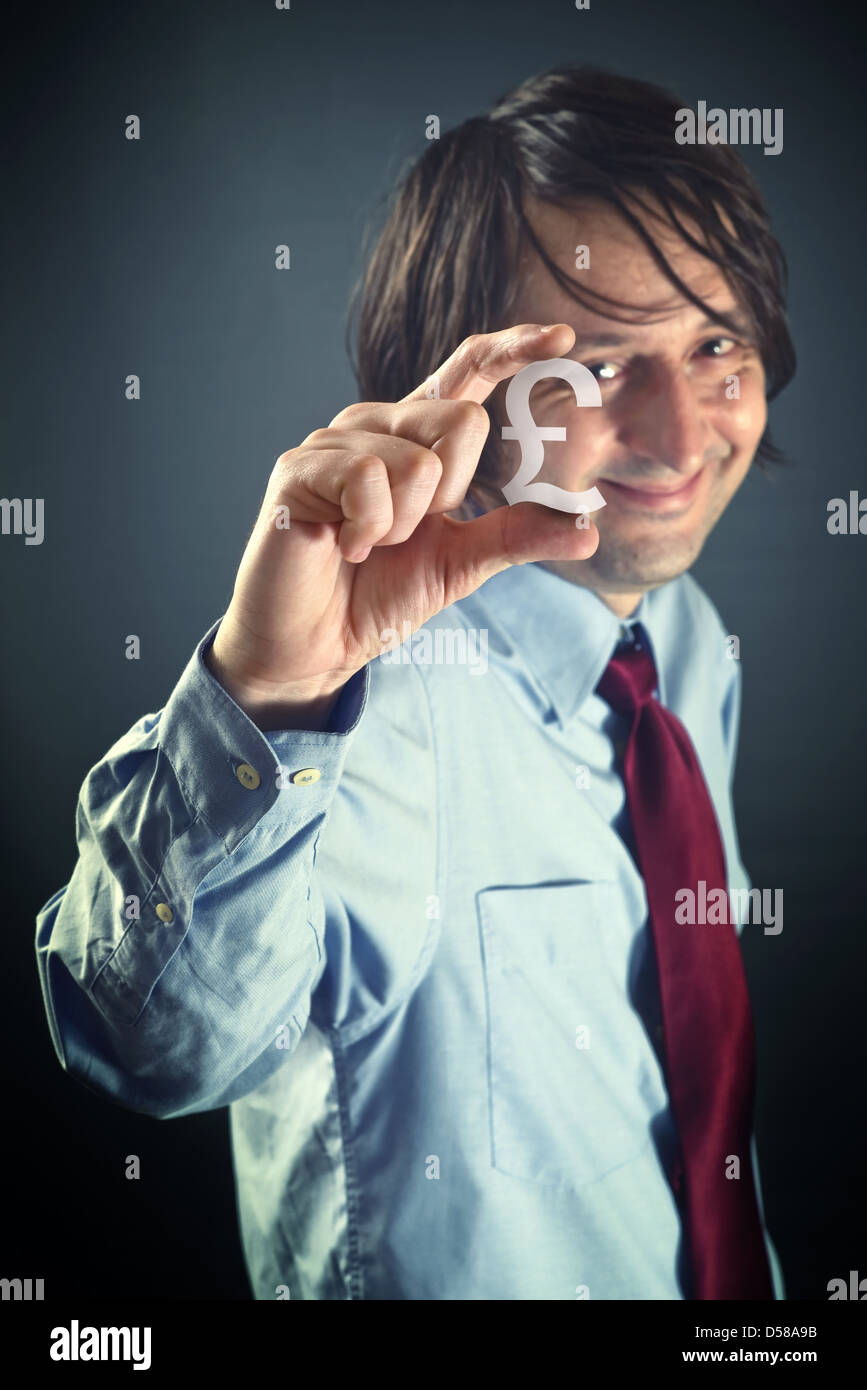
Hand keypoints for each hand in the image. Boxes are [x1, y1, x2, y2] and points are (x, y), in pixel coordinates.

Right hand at [206, 322, 598, 727]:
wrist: (317, 645)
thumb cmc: (379, 596)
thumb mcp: (462, 564)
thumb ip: (518, 536)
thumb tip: (589, 531)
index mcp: (419, 436)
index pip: (469, 371)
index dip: (514, 348)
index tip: (564, 338)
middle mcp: (378, 423)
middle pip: (462, 420)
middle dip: (450, 495)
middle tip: (404, 535)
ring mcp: (335, 441)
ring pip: (417, 461)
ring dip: (403, 526)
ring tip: (367, 546)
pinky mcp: (299, 467)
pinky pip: (369, 478)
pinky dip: (369, 528)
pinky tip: (344, 547)